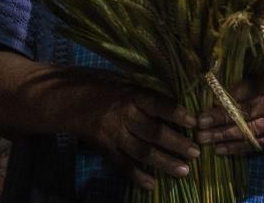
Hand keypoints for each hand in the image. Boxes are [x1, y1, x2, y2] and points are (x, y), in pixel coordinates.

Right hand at [79, 83, 199, 189]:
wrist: (67, 97)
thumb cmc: (101, 84)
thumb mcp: (124, 80)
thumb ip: (145, 93)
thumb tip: (177, 98)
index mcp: (130, 94)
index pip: (156, 103)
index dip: (175, 112)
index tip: (193, 120)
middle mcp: (123, 115)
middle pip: (153, 131)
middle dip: (176, 143)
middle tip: (196, 152)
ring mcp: (112, 134)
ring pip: (141, 151)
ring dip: (164, 162)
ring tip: (184, 170)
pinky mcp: (104, 148)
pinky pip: (122, 164)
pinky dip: (137, 175)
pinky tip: (152, 184)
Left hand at [195, 68, 263, 154]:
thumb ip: (251, 71)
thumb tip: (219, 68)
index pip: (252, 87)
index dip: (232, 93)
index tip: (213, 96)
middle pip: (247, 112)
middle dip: (222, 118)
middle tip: (200, 121)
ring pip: (248, 132)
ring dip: (223, 136)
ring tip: (202, 138)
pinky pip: (254, 145)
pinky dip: (236, 149)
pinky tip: (218, 150)